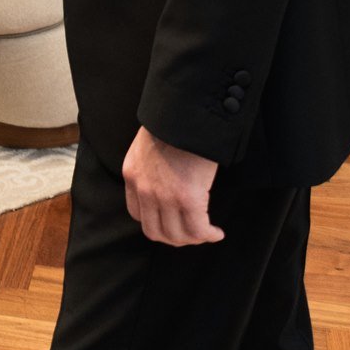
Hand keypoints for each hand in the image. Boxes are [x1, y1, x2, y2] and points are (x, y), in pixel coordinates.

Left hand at [121, 127, 221, 245]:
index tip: (171, 221)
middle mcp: (144, 189)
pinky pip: (198, 230)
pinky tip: (217, 233)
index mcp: (132, 174)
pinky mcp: (188, 198)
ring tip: (206, 233)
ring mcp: (165, 196)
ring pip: (177, 236)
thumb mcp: (148, 145)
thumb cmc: (174, 122)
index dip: (156, 222)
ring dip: (193, 239)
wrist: (186, 110)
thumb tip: (167, 180)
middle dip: (174, 238)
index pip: (137, 214)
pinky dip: (209, 235)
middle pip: (155, 232)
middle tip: (190, 234)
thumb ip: (150, 166)